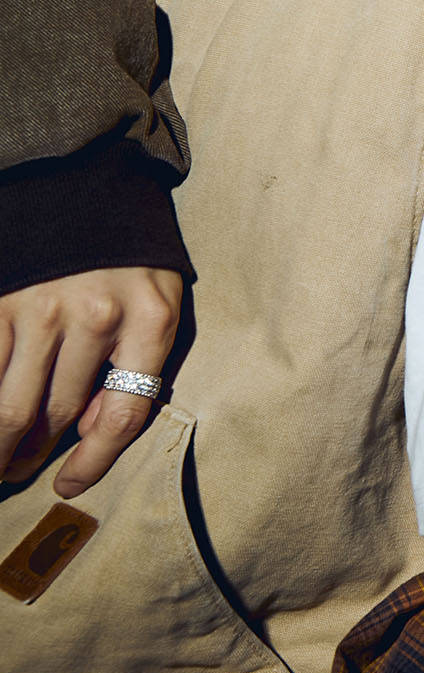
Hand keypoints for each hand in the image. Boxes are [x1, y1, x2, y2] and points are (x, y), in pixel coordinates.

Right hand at [0, 267, 179, 496]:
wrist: (86, 185)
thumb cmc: (128, 256)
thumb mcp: (159, 300)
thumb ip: (138, 364)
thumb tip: (92, 429)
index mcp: (149, 318)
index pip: (124, 413)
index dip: (94, 462)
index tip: (70, 486)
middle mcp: (93, 315)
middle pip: (54, 415)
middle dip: (29, 457)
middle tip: (15, 473)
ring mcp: (38, 306)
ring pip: (8, 403)